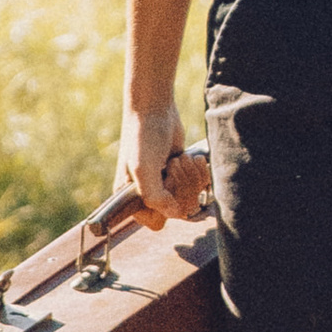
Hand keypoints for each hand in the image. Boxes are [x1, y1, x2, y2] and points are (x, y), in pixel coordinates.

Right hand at [120, 104, 207, 226]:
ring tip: (179, 158)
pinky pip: (199, 184)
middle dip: (181, 186)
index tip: (165, 186)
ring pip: (191, 196)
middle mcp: (149, 193)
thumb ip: (155, 197)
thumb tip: (175, 213)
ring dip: (190, 176)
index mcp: (132, 198)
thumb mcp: (143, 168)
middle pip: (178, 210)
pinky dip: (199, 170)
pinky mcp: (181, 172)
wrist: (155, 109)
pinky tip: (191, 157)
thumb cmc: (144, 137)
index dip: (166, 208)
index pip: (156, 222)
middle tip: (172, 166)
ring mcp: (167, 183)